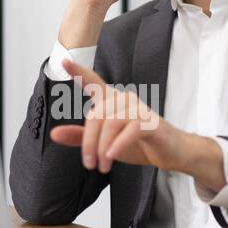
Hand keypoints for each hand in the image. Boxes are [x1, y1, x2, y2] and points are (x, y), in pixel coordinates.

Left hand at [49, 58, 184, 173]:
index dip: (78, 72)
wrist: (172, 153)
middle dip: (88, 143)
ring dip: (102, 148)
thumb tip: (54, 133)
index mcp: (113, 101)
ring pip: (110, 124)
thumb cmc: (140, 144)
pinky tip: (112, 156)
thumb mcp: (105, 143)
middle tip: (89, 164)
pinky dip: (117, 145)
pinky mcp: (151, 123)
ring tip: (102, 166)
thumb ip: (80, 138)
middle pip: (96, 115)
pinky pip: (129, 130)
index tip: (62, 61)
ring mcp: (140, 110)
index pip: (93, 82)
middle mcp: (125, 100)